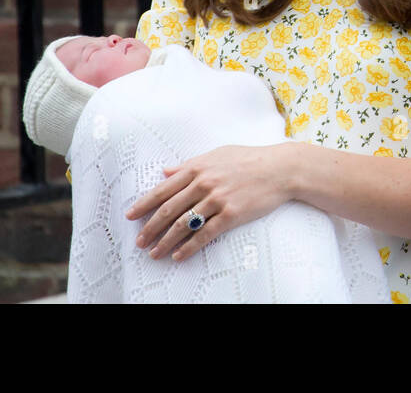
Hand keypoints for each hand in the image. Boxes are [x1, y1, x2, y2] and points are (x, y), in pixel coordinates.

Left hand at [124, 143, 296, 261]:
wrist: (279, 169)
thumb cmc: (249, 158)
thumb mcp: (216, 154)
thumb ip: (189, 164)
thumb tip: (165, 171)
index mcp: (197, 168)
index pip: (163, 189)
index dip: (144, 204)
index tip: (130, 216)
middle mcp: (203, 183)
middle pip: (168, 209)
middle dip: (150, 227)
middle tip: (138, 241)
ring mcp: (217, 200)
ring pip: (183, 225)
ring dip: (166, 241)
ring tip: (154, 253)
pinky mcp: (231, 215)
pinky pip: (205, 235)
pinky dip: (189, 247)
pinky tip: (179, 256)